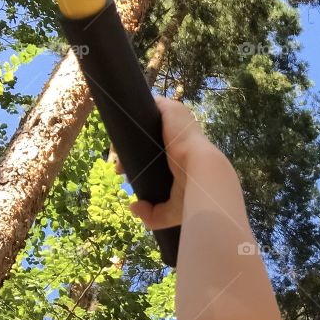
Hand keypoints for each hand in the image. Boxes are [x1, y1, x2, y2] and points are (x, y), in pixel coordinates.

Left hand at [110, 94, 213, 230]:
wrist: (203, 175)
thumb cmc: (193, 193)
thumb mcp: (172, 210)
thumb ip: (154, 215)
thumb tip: (133, 207)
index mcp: (182, 154)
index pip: (154, 150)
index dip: (136, 159)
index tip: (124, 172)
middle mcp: (179, 135)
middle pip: (145, 135)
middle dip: (126, 148)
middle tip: (117, 167)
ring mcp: (174, 120)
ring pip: (142, 120)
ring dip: (127, 132)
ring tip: (116, 152)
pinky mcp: (169, 109)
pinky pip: (145, 104)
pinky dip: (131, 110)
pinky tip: (121, 127)